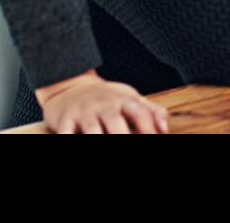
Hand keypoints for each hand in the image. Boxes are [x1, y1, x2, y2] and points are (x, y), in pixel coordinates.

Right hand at [35, 70, 168, 133]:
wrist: (70, 85)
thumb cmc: (107, 100)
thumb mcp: (130, 99)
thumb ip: (150, 111)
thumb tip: (165, 128)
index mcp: (123, 100)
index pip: (139, 112)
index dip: (149, 127)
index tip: (155, 138)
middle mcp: (104, 105)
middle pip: (115, 122)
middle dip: (123, 136)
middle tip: (130, 144)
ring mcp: (83, 111)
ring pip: (92, 129)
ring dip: (98, 138)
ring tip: (105, 143)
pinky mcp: (64, 119)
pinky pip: (65, 132)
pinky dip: (68, 137)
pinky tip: (74, 139)